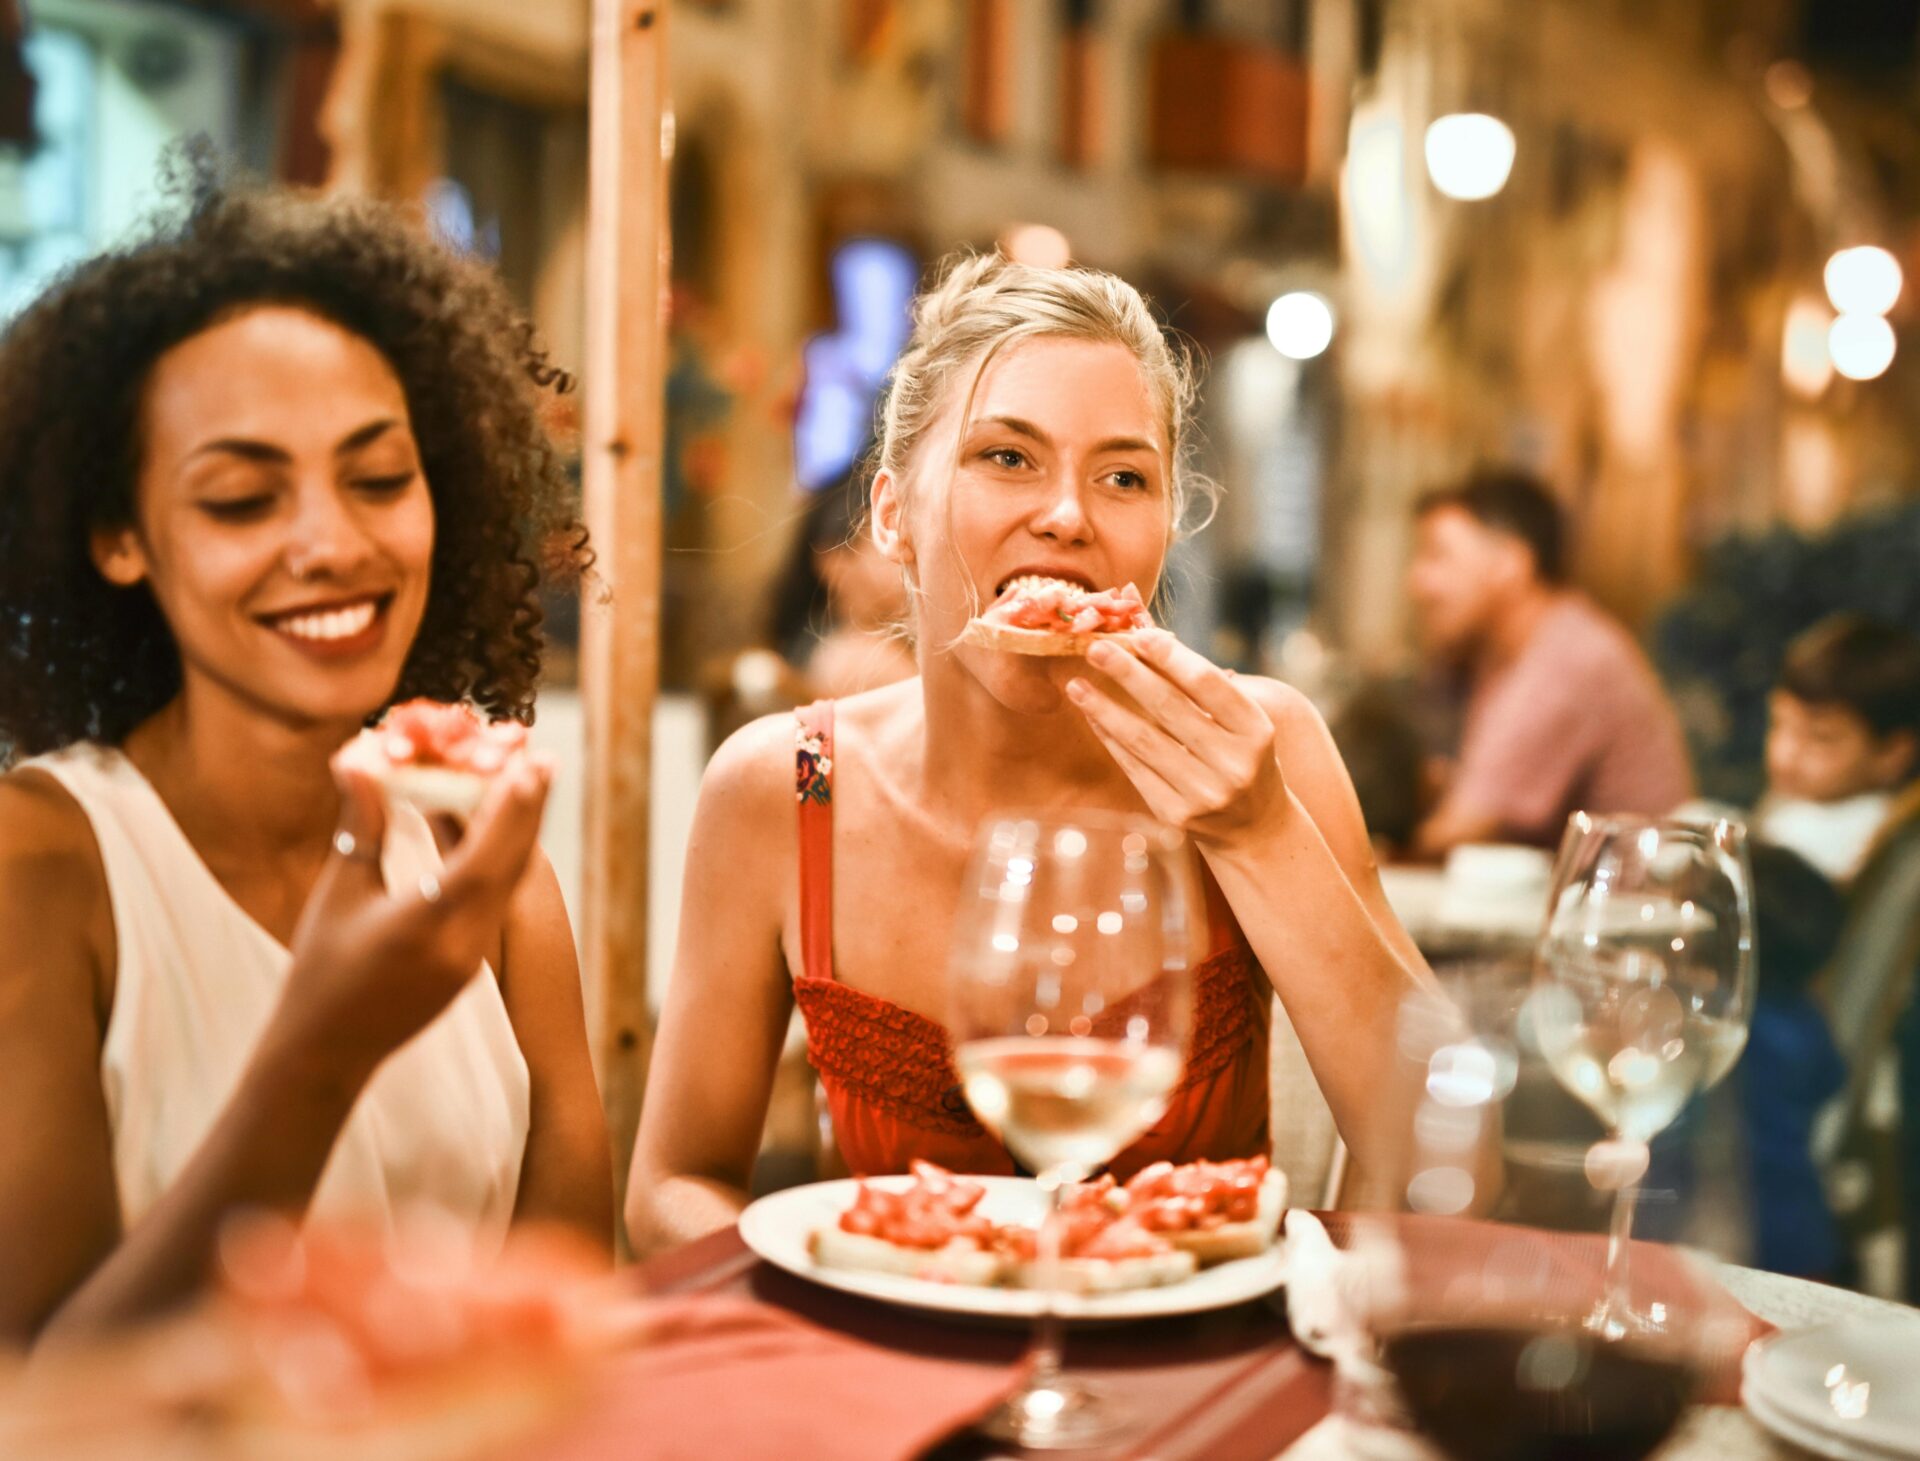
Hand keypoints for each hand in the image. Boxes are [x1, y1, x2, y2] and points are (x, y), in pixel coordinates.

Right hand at [270, 752, 553, 1078]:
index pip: (482, 860)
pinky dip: (500, 860)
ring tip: (531, 783)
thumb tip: (362, 757)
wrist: (326, 1052)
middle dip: (527, 810)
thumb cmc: (320, 971)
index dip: (508, 810)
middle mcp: (461, 945)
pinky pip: (495, 901)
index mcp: (424, 926)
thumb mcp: (339, 894)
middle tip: (541, 758)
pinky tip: (499, 830)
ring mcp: (472, 958)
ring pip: (508, 883)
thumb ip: (360, 825)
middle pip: (509, 866)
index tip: (527, 765)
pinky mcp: (471, 965)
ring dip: (520, 832)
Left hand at [1067, 631, 1283, 843]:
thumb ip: (1201, 687)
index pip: (1207, 684)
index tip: (1138, 635)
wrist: (1254, 826)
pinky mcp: (1175, 815)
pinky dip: (1110, 739)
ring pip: (1143, 741)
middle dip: (1128, 674)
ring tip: (1077, 686)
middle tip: (1095, 649)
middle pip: (1170, 708)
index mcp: (1256, 730)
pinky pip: (1134, 768)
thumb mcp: (1241, 722)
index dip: (1171, 656)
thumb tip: (1147, 642)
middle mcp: (1233, 764)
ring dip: (1105, 709)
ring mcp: (1203, 793)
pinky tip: (1093, 717)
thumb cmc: (1243, 757)